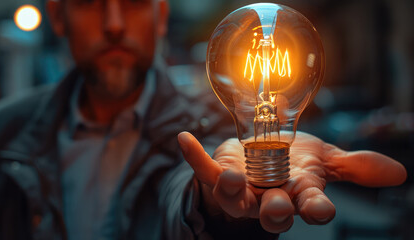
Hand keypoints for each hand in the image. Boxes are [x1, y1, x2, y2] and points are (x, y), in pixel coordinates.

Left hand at [177, 131, 406, 232]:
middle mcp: (269, 196)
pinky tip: (184, 139)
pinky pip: (204, 168)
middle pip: (272, 212)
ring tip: (232, 180)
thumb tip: (398, 173)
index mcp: (298, 192)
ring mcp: (243, 188)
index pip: (311, 207)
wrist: (261, 156)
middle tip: (277, 208)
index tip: (321, 211)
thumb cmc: (292, 160)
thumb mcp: (324, 159)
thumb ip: (355, 166)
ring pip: (236, 198)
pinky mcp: (219, 171)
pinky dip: (194, 155)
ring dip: (233, 191)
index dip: (316, 210)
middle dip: (275, 212)